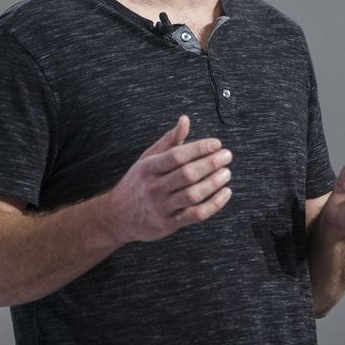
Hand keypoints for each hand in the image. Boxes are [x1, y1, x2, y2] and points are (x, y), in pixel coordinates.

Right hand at [106, 115, 232, 243]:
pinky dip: (214, 204)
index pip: (177, 155)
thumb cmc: (137, 183)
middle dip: (210, 163)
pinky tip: (225, 193)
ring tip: (227, 173)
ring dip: (213, 183)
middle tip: (227, 156)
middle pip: (187, 174)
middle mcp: (154, 187)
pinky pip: (195, 215)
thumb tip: (185, 120)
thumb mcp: (147, 159)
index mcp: (148, 168)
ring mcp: (161, 207)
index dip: (199, 148)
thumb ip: (169, 141)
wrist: (117, 217)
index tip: (217, 144)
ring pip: (192, 194)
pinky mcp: (169, 224)